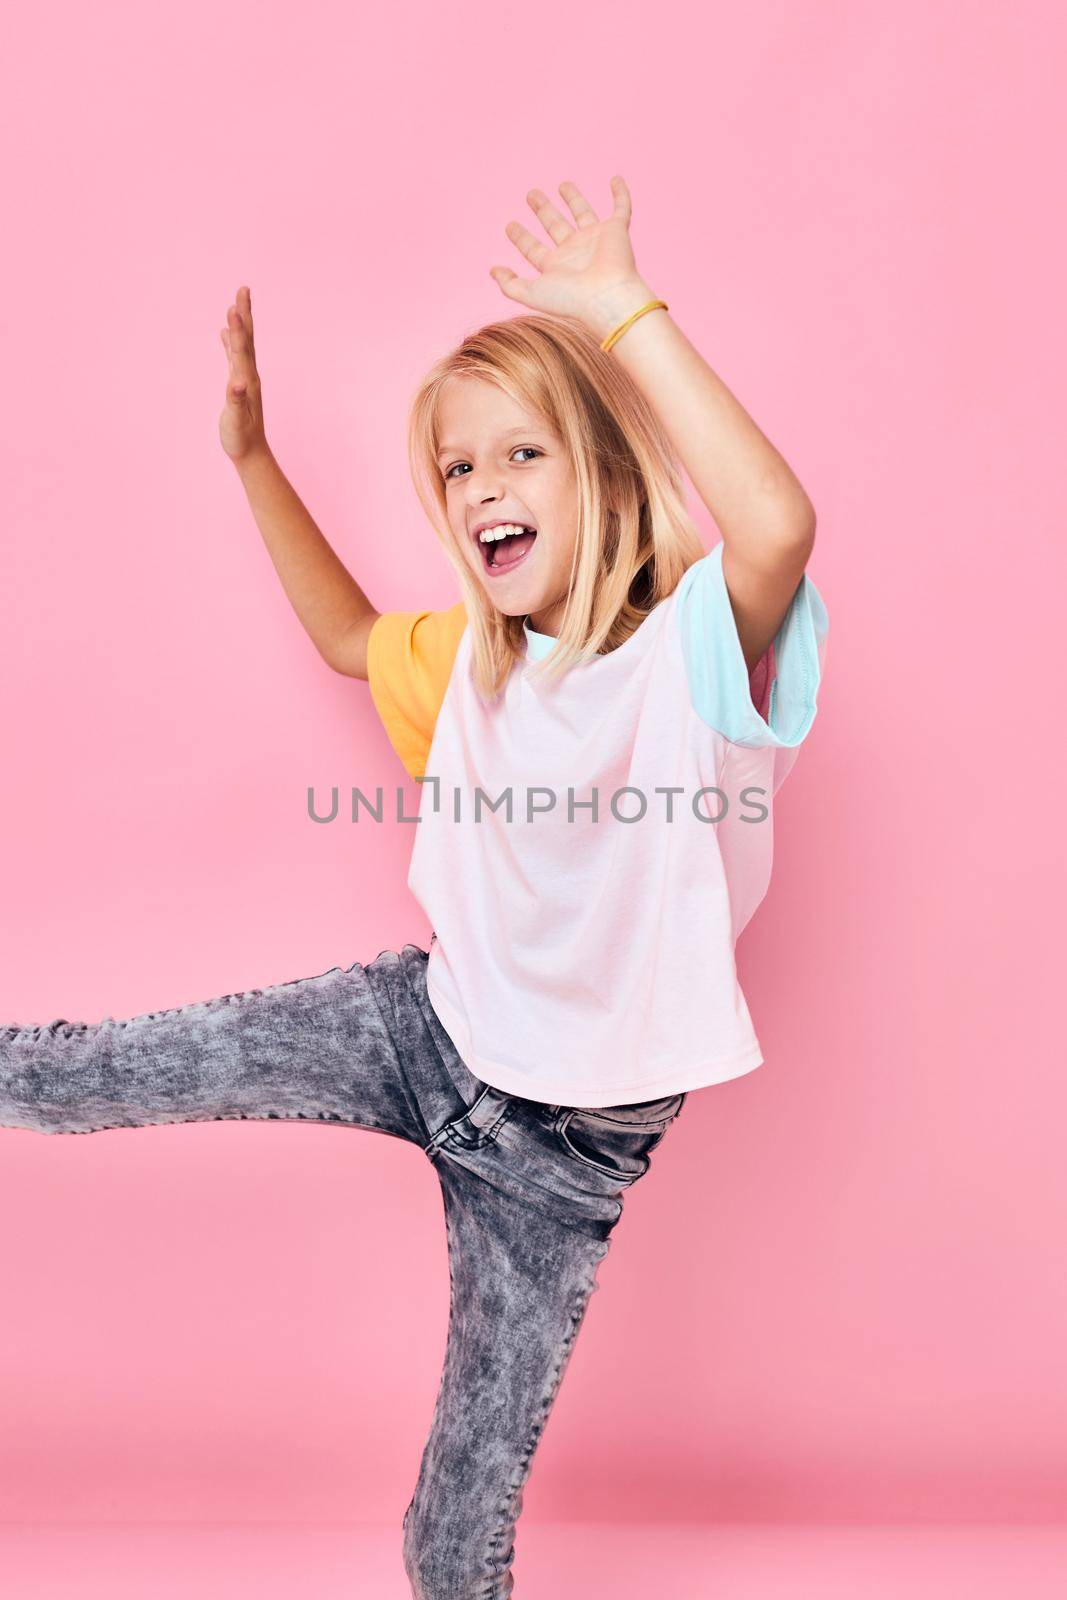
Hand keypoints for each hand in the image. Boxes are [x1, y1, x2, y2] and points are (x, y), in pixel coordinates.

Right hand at [218, 286, 268, 464]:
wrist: (251, 452)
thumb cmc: (241, 439)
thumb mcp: (235, 421)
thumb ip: (235, 400)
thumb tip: (237, 382)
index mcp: (247, 381)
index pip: (241, 348)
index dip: (236, 327)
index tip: (234, 305)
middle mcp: (249, 375)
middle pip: (246, 339)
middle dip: (244, 314)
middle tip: (244, 289)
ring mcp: (245, 378)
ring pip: (241, 344)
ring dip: (238, 324)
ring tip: (235, 304)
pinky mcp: (239, 384)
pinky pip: (233, 356)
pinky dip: (228, 342)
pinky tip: (223, 332)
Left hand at [489, 176, 655, 340]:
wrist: (607, 297)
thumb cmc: (571, 299)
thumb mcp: (532, 293)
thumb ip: (510, 284)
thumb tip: (492, 271)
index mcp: (556, 266)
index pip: (534, 249)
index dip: (521, 238)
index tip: (509, 226)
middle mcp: (575, 252)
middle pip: (555, 226)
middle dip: (543, 210)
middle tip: (531, 195)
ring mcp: (596, 240)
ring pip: (583, 214)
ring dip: (574, 199)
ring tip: (563, 185)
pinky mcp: (617, 230)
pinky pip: (621, 208)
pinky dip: (621, 194)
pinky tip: (615, 178)